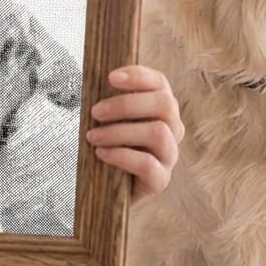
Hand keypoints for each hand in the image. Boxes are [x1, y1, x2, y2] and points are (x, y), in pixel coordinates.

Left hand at [86, 65, 182, 201]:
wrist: (107, 190)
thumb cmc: (108, 145)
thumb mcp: (108, 119)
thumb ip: (109, 100)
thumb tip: (94, 76)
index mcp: (161, 108)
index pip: (160, 83)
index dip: (138, 75)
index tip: (110, 77)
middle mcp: (172, 129)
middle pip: (164, 104)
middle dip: (126, 104)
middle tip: (95, 112)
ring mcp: (170, 155)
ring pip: (158, 133)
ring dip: (120, 131)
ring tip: (92, 136)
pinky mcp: (161, 180)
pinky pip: (148, 164)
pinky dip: (121, 155)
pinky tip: (101, 153)